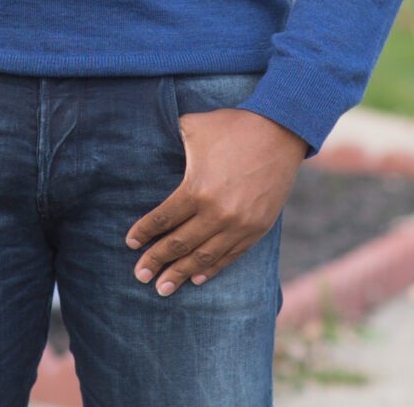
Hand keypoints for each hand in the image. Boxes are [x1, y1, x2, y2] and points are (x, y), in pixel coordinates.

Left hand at [125, 108, 306, 295]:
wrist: (281, 131)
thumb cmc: (234, 126)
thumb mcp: (195, 126)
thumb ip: (172, 137)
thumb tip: (151, 136)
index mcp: (197, 189)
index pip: (162, 219)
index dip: (144, 233)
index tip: (131, 243)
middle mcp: (216, 213)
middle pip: (179, 244)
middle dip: (156, 261)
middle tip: (139, 275)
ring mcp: (239, 224)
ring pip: (202, 257)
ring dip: (180, 273)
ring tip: (163, 288)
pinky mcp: (256, 229)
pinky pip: (229, 256)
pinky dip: (211, 269)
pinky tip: (196, 278)